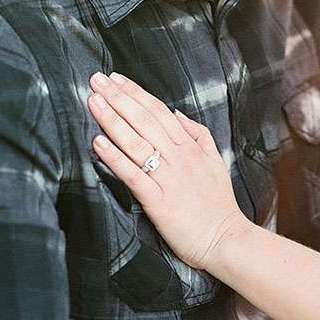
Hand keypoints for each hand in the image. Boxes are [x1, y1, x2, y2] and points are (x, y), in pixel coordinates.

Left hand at [87, 71, 252, 270]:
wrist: (226, 240)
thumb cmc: (218, 205)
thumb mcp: (215, 161)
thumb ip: (198, 134)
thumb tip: (176, 113)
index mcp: (190, 147)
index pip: (159, 112)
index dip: (136, 93)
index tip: (115, 79)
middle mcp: (178, 158)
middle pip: (144, 120)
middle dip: (118, 98)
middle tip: (96, 80)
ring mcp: (168, 179)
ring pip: (136, 143)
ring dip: (112, 120)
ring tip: (93, 102)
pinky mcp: (159, 202)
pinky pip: (133, 175)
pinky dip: (115, 158)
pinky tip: (98, 143)